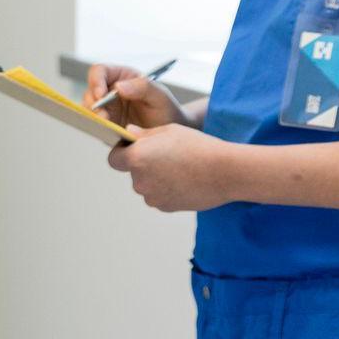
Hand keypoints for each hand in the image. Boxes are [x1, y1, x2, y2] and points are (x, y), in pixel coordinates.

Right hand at [84, 63, 188, 128]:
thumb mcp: (160, 96)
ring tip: (106, 126)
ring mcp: (106, 108)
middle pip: (89, 91)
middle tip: (104, 117)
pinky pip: (93, 124)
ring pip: (87, 109)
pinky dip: (96, 128)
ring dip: (93, 117)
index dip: (96, 81)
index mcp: (122, 77)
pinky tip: (107, 132)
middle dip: (93, 104)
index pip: (99, 71)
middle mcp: (110, 90)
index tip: (101, 95)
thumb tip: (118, 86)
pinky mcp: (105, 124)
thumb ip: (143, 87)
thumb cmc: (167, 111)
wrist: (169, 134)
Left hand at [106, 123, 234, 212]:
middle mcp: (139, 181)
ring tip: (179, 167)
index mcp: (137, 158)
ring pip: (147, 185)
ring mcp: (152, 197)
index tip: (134, 147)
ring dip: (156, 178)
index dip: (122, 152)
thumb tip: (129, 133)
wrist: (225, 172)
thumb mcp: (168, 131)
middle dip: (143, 164)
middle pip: (133, 172)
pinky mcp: (165, 207)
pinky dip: (167, 189)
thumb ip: (143, 134)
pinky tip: (185, 180)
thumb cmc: (197, 146)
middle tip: (166, 155)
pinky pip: (160, 196)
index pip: (114, 159)